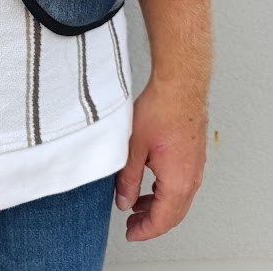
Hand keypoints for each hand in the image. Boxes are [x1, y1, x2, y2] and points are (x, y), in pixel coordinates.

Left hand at [115, 76, 207, 240]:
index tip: (131, 233)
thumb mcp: (134, 147)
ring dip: (159, 207)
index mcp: (177, 181)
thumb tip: (124, 201)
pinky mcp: (194, 156)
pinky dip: (167, 193)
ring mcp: (195, 167)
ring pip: (179, 200)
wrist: (179, 86)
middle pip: (173, 214)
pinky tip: (152, 184)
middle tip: (132, 223)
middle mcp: (191, 178)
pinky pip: (183, 185)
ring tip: (137, 204)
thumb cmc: (160, 109)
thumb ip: (128, 178)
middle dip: (151, 222)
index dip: (145, 231)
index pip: (162, 220)